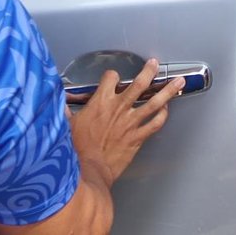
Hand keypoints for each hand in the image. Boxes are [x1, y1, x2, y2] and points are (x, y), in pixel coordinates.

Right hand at [69, 59, 186, 186]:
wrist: (88, 171)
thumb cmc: (75, 150)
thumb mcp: (66, 126)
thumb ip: (65, 113)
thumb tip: (57, 107)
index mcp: (101, 102)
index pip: (111, 78)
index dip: (112, 76)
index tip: (113, 78)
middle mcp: (119, 108)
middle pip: (139, 84)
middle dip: (149, 71)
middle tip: (155, 64)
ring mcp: (131, 122)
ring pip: (155, 101)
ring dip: (168, 90)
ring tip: (178, 81)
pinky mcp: (138, 138)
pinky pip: (155, 124)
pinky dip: (162, 116)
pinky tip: (166, 110)